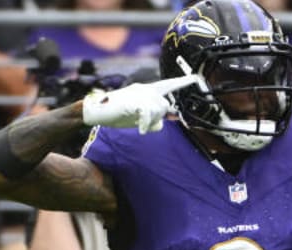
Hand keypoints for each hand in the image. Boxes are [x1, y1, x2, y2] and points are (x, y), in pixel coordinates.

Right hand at [82, 73, 201, 133]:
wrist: (96, 110)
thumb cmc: (116, 114)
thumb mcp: (138, 116)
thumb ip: (153, 117)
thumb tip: (165, 121)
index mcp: (146, 90)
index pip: (167, 85)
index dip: (181, 82)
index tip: (195, 78)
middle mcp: (144, 89)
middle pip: (164, 105)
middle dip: (158, 117)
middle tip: (143, 121)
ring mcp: (139, 94)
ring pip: (159, 110)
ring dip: (151, 121)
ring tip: (138, 121)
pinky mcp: (134, 102)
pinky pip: (148, 115)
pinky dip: (145, 124)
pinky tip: (141, 130)